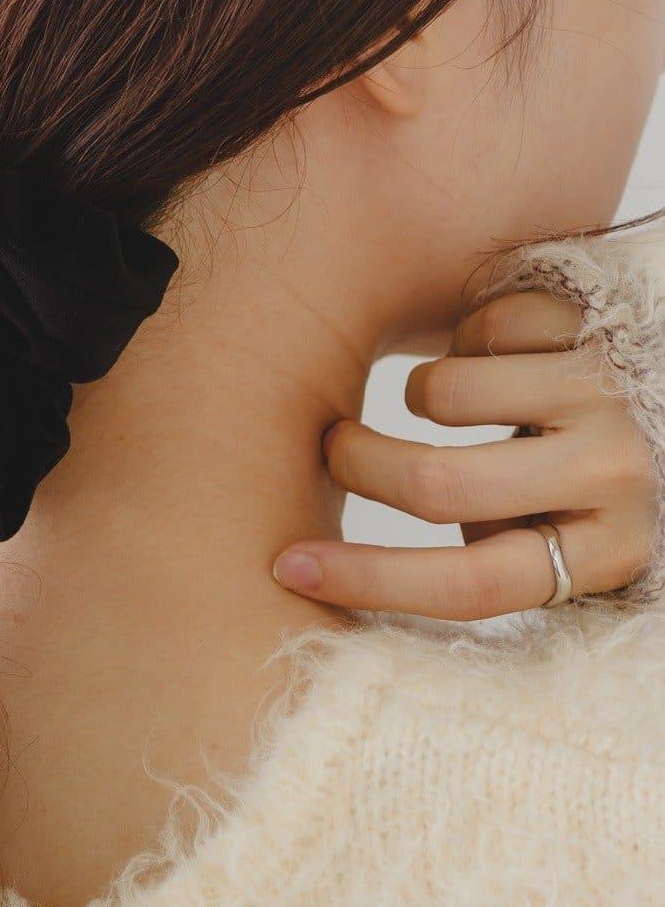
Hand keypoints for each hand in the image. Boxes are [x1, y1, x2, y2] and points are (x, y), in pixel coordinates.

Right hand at [271, 289, 658, 618]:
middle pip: (438, 484)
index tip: (290, 566)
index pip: (472, 584)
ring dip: (426, 391)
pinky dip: (474, 335)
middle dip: (357, 464)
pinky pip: (485, 324)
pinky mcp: (599, 321)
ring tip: (462, 398)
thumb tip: (344, 564)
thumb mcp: (562, 538)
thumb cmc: (598, 481)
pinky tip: (509, 352)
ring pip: (446, 393)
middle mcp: (616, 476)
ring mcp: (608, 393)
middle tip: (337, 449)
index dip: (368, 578)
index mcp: (607, 552)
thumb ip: (485, 555)